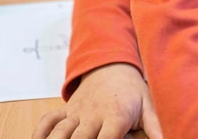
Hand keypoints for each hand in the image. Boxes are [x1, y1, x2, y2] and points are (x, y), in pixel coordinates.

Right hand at [32, 63, 161, 138]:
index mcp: (116, 115)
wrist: (111, 65)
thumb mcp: (149, 107)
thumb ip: (157, 128)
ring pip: (61, 133)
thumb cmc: (132, 90)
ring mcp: (77, 112)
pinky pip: (48, 121)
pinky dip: (40, 133)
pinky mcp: (66, 110)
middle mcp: (94, 114)